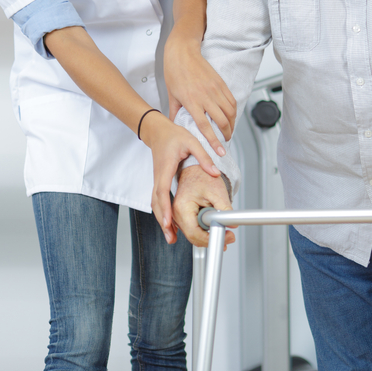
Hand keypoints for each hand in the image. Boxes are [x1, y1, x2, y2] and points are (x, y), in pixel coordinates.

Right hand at [141, 113, 221, 243]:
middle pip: (157, 204)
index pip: (163, 192)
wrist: (158, 131)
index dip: (165, 208)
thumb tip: (215, 172)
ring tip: (171, 238)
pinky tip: (170, 225)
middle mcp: (159, 178)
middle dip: (164, 222)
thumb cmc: (172, 135)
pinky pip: (159, 202)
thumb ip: (204, 157)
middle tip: (171, 238)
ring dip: (163, 222)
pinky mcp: (159, 183)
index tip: (169, 222)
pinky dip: (163, 214)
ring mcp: (157, 181)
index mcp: (166, 169)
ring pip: (156, 205)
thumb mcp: (191, 142)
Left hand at [163, 34, 236, 152]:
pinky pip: (232, 100)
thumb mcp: (171, 95)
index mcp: (191, 101)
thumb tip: (174, 126)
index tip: (219, 151)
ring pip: (230, 111)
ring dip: (232, 124)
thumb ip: (174, 113)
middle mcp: (205, 96)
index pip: (205, 126)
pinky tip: (231, 117)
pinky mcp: (221, 83)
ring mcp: (215, 89)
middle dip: (226, 134)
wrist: (182, 52)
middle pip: (222, 121)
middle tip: (225, 143)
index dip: (213, 141)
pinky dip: (234, 111)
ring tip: (229, 131)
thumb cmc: (174, 72)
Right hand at [173, 165, 235, 247]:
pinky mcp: (181, 217)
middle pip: (193, 237)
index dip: (211, 239)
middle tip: (228, 236)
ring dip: (208, 236)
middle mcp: (175, 213)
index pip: (194, 233)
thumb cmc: (202, 176)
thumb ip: (225, 209)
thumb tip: (232, 224)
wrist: (194, 169)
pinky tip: (212, 227)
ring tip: (223, 229)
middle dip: (211, 239)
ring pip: (193, 235)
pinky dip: (203, 231)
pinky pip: (192, 230)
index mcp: (182, 207)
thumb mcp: (217, 191)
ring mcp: (177, 216)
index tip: (226, 237)